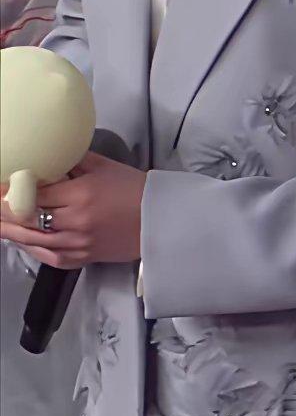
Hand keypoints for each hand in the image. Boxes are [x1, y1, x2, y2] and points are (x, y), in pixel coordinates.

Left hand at [0, 152, 146, 268]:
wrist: (160, 220)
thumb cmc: (134, 188)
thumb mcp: (103, 166)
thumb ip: (72, 161)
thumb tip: (48, 158)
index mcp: (80, 194)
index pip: (35, 194)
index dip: (12, 192)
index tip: (0, 188)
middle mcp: (76, 221)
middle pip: (29, 218)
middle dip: (5, 213)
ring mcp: (79, 243)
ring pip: (34, 240)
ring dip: (11, 232)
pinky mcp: (84, 258)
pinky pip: (50, 257)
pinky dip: (32, 249)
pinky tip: (19, 241)